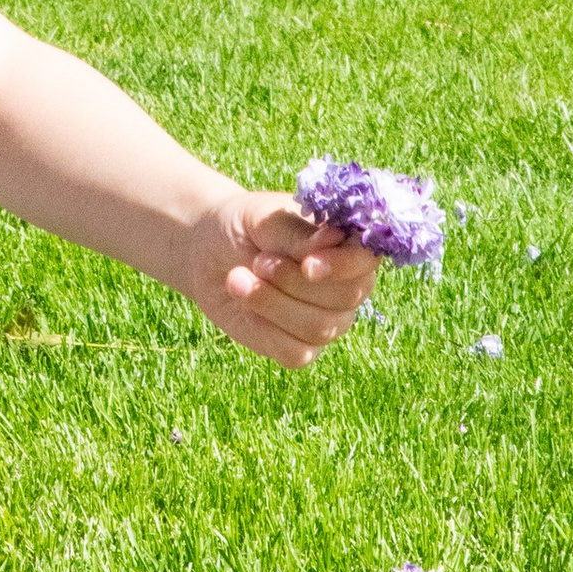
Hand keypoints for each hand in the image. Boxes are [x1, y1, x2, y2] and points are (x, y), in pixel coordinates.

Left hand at [183, 191, 377, 369]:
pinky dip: (264, 330)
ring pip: (320, 328)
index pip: (366, 259)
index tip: (308, 265)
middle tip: (257, 262)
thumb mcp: (263, 219)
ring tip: (237, 278)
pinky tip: (243, 305)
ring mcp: (326, 319)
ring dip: (273, 304)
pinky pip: (297, 352)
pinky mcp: (300, 347)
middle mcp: (345, 285)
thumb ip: (299, 234)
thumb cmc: (241, 225)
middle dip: (293, 282)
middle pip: (345, 298)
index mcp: (344, 243)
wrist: (205, 251)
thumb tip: (335, 239)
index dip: (343, 265)